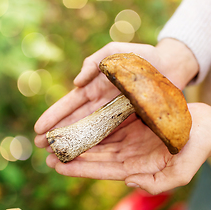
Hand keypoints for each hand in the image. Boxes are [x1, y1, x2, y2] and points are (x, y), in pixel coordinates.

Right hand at [34, 39, 198, 149]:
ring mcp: (115, 115)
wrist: (171, 67)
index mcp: (96, 86)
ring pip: (90, 132)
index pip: (71, 104)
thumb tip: (76, 83)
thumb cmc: (143, 56)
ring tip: (56, 157)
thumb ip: (94, 62)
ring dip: (74, 144)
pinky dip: (96, 146)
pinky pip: (110, 137)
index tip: (39, 128)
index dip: (55, 116)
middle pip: (77, 122)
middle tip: (41, 148)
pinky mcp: (130, 124)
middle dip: (58, 134)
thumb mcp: (115, 52)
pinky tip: (84, 157)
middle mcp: (103, 103)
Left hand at [45, 103, 210, 194]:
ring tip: (54, 138)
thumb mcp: (180, 173)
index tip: (57, 165)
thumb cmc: (196, 150)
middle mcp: (129, 155)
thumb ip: (155, 184)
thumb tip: (129, 182)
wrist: (207, 127)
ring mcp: (130, 138)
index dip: (79, 168)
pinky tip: (77, 120)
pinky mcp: (132, 122)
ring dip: (77, 139)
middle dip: (71, 155)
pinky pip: (108, 123)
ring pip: (98, 140)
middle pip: (95, 156)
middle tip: (46, 152)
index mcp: (137, 168)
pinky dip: (92, 123)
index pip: (102, 170)